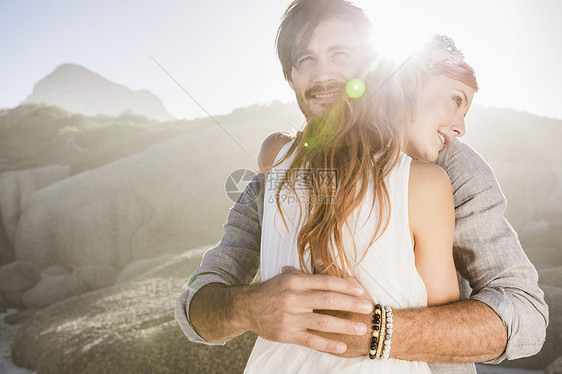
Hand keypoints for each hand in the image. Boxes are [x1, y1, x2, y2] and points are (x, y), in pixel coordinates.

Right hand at [235, 266, 372, 354]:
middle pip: (327, 300)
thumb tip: (329, 268)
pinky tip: (342, 346)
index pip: (325, 282)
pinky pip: (311, 340)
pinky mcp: (286, 334)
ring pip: (322, 322)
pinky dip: (328, 344)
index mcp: (295, 281)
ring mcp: (290, 317)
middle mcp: (293, 298)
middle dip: (351, 304)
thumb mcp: (287, 277)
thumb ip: (308, 276)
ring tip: (361, 328)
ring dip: (344, 325)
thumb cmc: (271, 291)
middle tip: (368, 307)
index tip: (361, 290)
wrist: (246, 307)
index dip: (345, 286)